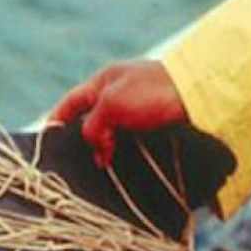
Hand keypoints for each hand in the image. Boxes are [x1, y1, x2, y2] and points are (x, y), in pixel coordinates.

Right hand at [50, 60, 186, 167]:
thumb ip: (93, 125)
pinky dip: (128, 152)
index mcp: (105, 81)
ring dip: (108, 150)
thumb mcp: (112, 105)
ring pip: (114, 133)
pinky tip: (127, 166)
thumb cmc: (153, 92)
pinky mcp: (159, 122)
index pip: (71, 102)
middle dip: (85, 140)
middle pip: (92, 119)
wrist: (203, 93)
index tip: (47, 141)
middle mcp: (121, 92)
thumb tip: (95, 149)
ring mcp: (141, 107)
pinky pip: (135, 140)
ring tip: (105, 170)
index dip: (56, 120)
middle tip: (80, 163)